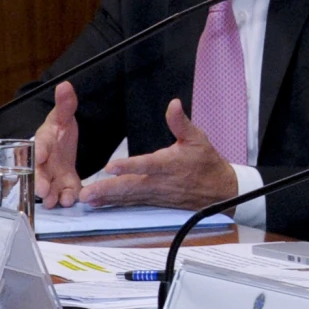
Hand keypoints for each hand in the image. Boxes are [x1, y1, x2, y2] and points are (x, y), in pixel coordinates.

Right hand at [32, 82, 81, 207]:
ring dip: (53, 195)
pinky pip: (66, 191)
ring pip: (51, 186)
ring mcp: (53, 174)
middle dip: (40, 181)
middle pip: (39, 172)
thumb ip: (65, 104)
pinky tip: (73, 201)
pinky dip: (69, 196)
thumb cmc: (58, 131)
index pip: (38, 146)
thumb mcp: (63, 117)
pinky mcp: (65, 183)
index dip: (38, 151)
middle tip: (43, 190)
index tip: (40, 155)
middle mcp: (44, 161)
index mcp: (41, 142)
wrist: (64, 145)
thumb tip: (65, 85)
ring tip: (55, 201)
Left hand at [81, 99, 239, 208]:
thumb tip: (173, 104)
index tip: (111, 167)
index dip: (130, 166)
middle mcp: (162, 182)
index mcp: (171, 164)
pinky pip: (133, 203)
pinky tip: (99, 204)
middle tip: (87, 193)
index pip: (148, 165)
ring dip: (107, 198)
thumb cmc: (207, 163)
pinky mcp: (155, 202)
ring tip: (87, 199)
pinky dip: (115, 204)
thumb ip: (181, 122)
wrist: (221, 191)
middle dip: (109, 189)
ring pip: (130, 197)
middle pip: (132, 186)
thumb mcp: (198, 138)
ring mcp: (158, 195)